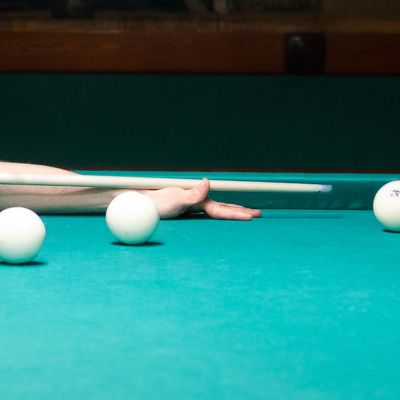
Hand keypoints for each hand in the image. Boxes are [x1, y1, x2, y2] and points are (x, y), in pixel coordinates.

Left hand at [144, 179, 259, 221]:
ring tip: (247, 213)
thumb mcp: (174, 200)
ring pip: (218, 209)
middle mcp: (198, 201)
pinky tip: (224, 214)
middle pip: (224, 207)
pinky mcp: (187, 210)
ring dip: (234, 211)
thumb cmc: (155, 203)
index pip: (221, 210)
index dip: (236, 214)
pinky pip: (209, 213)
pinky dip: (221, 213)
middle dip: (241, 211)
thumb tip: (207, 181)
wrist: (141, 202)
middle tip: (258, 215)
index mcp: (198, 200)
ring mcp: (193, 205)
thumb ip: (192, 194)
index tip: (251, 217)